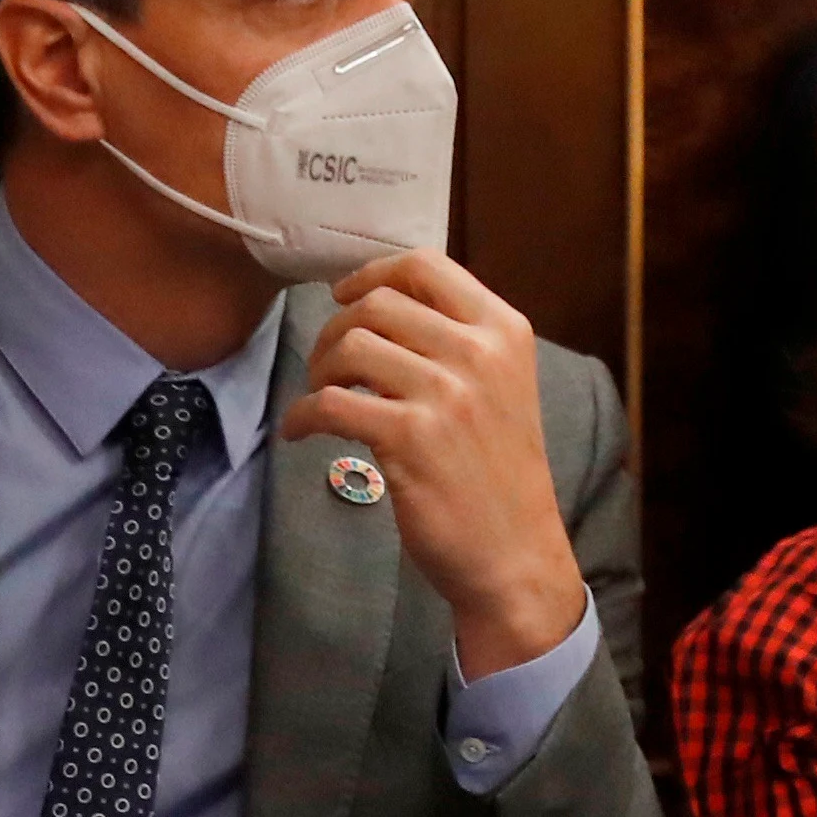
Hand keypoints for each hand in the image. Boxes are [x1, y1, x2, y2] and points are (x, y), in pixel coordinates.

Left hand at [282, 250, 592, 678]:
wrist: (515, 551)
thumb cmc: (500, 471)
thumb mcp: (502, 386)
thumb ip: (458, 341)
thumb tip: (380, 304)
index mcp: (505, 330)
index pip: (425, 265)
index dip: (371, 274)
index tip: (345, 296)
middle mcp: (479, 352)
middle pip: (377, 304)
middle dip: (335, 329)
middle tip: (327, 365)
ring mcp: (446, 393)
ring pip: (350, 347)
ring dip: (318, 370)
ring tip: (321, 398)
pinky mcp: (409, 438)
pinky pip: (330, 403)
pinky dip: (302, 416)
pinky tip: (301, 433)